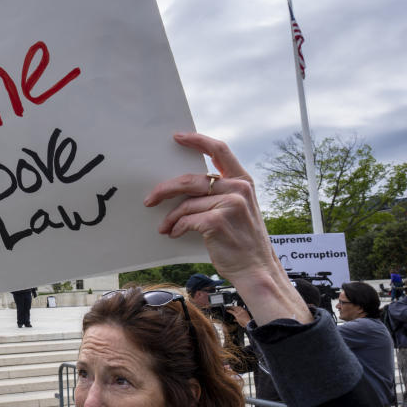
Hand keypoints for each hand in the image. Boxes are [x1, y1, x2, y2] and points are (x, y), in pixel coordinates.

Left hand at [144, 133, 310, 324]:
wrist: (256, 269)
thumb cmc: (242, 241)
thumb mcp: (238, 210)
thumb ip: (219, 194)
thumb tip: (183, 188)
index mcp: (243, 181)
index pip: (219, 150)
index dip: (197, 140)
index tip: (177, 137)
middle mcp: (238, 188)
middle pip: (190, 179)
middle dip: (166, 189)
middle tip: (150, 198)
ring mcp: (230, 203)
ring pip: (186, 204)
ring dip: (171, 217)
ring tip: (165, 226)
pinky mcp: (217, 220)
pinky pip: (186, 220)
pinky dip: (177, 228)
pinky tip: (174, 234)